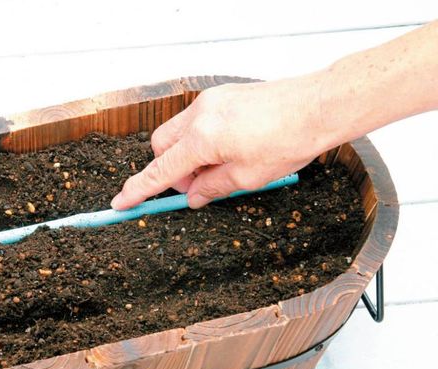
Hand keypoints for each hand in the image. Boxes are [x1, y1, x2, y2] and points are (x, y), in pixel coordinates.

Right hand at [110, 75, 331, 209]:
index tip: (121, 202)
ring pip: (177, 133)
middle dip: (170, 170)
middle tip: (197, 187)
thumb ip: (212, 188)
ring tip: (219, 168)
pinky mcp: (221, 96)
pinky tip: (227, 150)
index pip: (160, 170)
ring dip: (187, 155)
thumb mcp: (248, 177)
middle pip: (161, 147)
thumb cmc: (289, 140)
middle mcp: (199, 116)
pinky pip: (196, 121)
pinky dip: (201, 140)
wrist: (317, 106)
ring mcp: (209, 102)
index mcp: (202, 139)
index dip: (139, 190)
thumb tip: (192, 196)